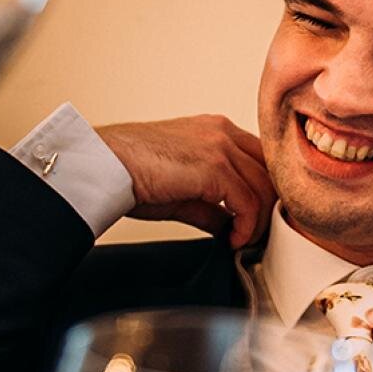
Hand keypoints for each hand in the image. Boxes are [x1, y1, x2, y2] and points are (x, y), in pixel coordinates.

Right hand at [96, 116, 273, 247]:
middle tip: (252, 235)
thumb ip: (211, 206)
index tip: (253, 220)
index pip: (259, 159)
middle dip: (267, 207)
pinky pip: (248, 202)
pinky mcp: (215, 167)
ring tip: (240, 241)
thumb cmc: (129, 172)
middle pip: (268, 171)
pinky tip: (230, 240)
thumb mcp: (181, 191)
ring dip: (257, 222)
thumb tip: (230, 227)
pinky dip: (245, 226)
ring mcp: (220, 146)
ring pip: (263, 187)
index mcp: (215, 130)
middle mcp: (222, 131)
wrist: (104, 164)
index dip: (262, 192)